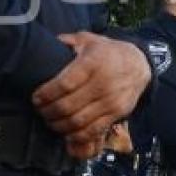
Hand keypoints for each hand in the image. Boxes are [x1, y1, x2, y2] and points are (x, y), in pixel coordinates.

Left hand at [32, 32, 150, 158]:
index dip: (46, 94)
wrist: (139, 65)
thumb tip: (48, 44)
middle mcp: (103, 82)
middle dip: (48, 112)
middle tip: (40, 110)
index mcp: (93, 62)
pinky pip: (93, 131)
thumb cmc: (108, 52)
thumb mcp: (89, 40)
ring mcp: (111, 100)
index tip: (36, 98)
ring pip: (78, 122)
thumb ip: (67, 41)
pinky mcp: (116, 114)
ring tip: (50, 121)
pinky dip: (76, 136)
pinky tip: (66, 132)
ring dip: (59, 125)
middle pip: (67, 106)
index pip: (64, 84)